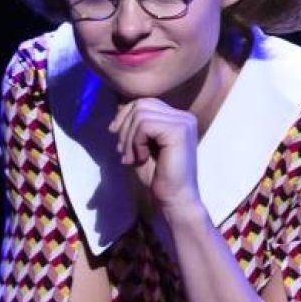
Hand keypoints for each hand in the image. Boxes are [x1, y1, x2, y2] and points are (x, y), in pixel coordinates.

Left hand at [108, 98, 201, 213]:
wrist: (173, 199)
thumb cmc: (156, 176)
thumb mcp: (139, 145)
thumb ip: (133, 126)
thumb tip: (118, 104)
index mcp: (176, 118)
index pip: (144, 102)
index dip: (124, 117)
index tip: (116, 138)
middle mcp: (183, 116)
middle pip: (140, 104)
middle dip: (124, 128)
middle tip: (123, 152)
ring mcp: (183, 122)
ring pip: (140, 114)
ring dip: (128, 138)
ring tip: (131, 158)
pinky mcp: (179, 131)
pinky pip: (145, 125)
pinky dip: (136, 142)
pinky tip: (141, 158)